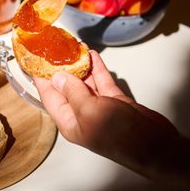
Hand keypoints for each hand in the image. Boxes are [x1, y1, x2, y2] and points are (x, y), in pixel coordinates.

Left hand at [35, 51, 189, 190]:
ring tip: (71, 45)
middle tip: (54, 45)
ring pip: (84, 81)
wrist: (155, 146)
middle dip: (59, 66)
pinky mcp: (114, 101)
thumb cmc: (119, 134)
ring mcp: (98, 106)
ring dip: (78, 64)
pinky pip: (101, 81)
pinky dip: (96, 68)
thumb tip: (57, 77)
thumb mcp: (89, 111)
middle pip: (65, 86)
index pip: (48, 95)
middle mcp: (80, 113)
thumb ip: (72, 92)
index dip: (40, 76)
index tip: (34, 57)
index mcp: (68, 120)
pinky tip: (91, 54)